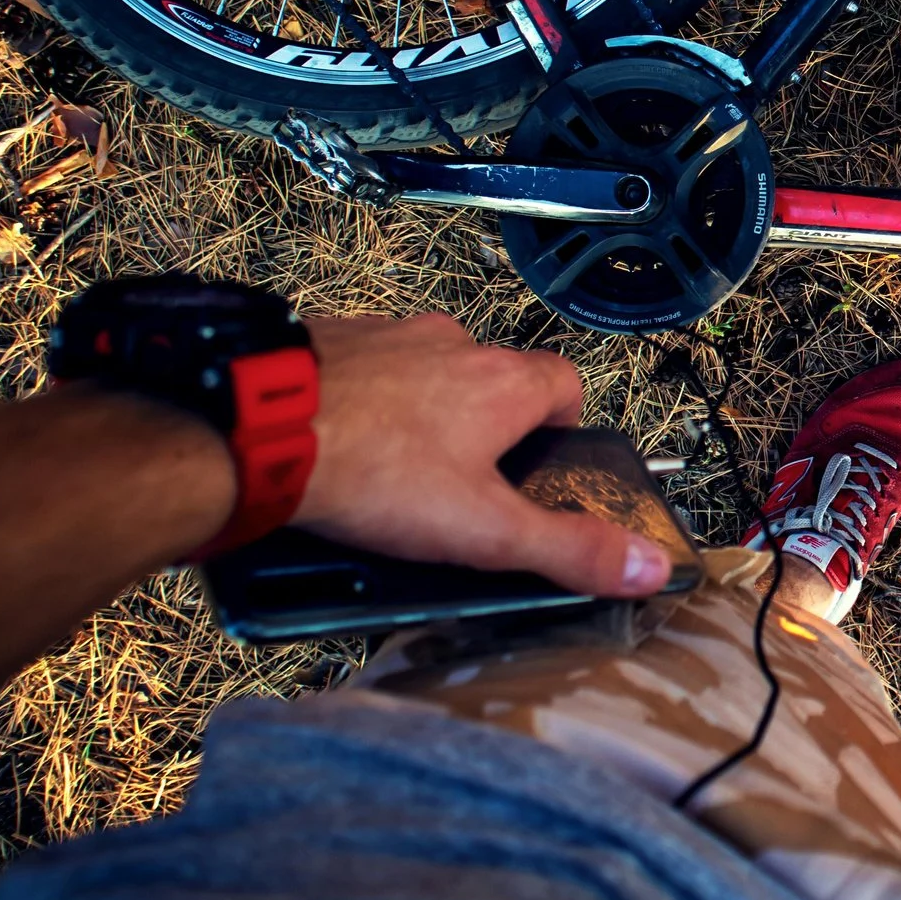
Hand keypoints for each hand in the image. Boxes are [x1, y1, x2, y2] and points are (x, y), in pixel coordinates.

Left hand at [290, 314, 673, 596]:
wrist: (255, 429)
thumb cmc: (372, 473)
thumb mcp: (484, 530)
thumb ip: (567, 549)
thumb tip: (645, 564)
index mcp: (502, 382)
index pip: (564, 382)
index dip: (561, 424)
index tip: (542, 463)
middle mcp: (450, 344)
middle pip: (492, 378)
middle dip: (483, 426)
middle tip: (460, 485)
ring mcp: (386, 335)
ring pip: (423, 370)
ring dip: (419, 408)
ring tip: (388, 472)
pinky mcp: (326, 339)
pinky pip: (360, 366)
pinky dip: (358, 399)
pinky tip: (334, 447)